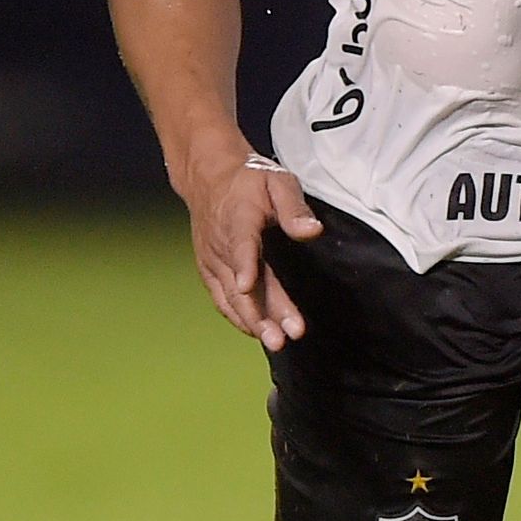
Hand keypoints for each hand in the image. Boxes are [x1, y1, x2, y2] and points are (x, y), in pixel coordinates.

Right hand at [184, 147, 320, 349]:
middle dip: (261, 312)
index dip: (244, 265)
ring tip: (276, 342)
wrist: (210, 179)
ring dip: (252, 322)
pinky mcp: (210, 271)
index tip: (246, 285)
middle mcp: (221, 244)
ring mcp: (213, 260)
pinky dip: (239, 317)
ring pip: (231, 297)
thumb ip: (294, 207)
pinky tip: (258, 332)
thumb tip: (311, 231)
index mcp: (238, 219)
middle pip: (240, 283)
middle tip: (283, 336)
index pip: (241, 244)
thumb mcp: (277, 181)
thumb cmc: (250, 180)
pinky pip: (222, 299)